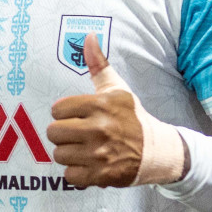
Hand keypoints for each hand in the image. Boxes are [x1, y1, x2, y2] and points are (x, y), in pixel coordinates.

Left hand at [46, 35, 143, 187]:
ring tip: (84, 149)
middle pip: (53, 133)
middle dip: (63, 134)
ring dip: (69, 154)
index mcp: (100, 106)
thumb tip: (88, 36)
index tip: (77, 116)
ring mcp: (99, 154)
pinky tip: (89, 164)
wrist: (157, 150)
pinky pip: (69, 176)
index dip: (65, 114)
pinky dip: (77, 173)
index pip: (57, 110)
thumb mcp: (117, 89)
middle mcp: (99, 129)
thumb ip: (99, 65)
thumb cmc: (132, 118)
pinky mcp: (101, 176)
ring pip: (59, 154)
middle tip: (78, 134)